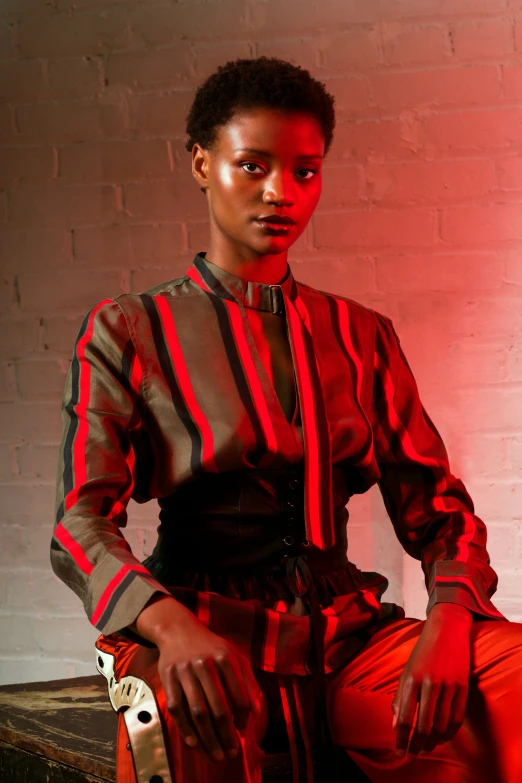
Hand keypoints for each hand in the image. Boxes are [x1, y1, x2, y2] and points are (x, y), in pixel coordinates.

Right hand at [131, 594, 261, 763]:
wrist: (179, 630)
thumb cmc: (211, 647)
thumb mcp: (234, 656)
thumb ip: (248, 682)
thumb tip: (255, 714)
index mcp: (225, 658)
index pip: (239, 695)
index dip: (243, 717)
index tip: (243, 731)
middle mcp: (204, 664)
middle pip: (218, 708)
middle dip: (226, 735)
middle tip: (231, 753)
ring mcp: (184, 671)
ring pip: (198, 712)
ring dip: (208, 738)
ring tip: (216, 755)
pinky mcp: (168, 677)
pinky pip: (177, 708)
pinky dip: (185, 729)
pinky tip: (194, 743)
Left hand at [391, 603, 472, 757]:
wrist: (446, 630)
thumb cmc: (422, 652)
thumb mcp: (406, 671)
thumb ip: (400, 698)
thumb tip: (396, 726)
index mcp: (411, 679)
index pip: (405, 718)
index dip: (402, 739)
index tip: (400, 752)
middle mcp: (429, 683)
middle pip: (424, 726)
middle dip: (418, 744)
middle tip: (414, 753)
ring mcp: (448, 685)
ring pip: (441, 725)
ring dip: (433, 741)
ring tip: (427, 747)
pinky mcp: (463, 687)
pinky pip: (457, 718)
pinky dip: (449, 732)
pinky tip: (442, 737)